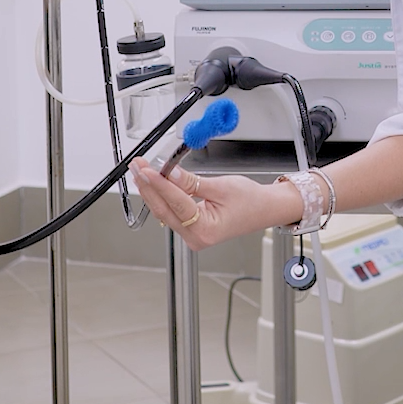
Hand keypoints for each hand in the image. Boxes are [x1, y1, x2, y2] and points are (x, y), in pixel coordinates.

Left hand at [131, 159, 302, 249]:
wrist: (265, 209)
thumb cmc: (251, 201)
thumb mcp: (221, 186)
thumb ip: (191, 182)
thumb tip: (169, 173)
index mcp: (205, 230)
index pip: (176, 203)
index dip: (159, 183)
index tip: (146, 169)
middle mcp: (196, 237)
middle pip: (164, 209)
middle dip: (149, 186)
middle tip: (137, 166)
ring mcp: (192, 235)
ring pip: (164, 211)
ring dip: (152, 191)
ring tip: (141, 172)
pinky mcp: (191, 229)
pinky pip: (171, 212)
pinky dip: (162, 196)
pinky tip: (154, 184)